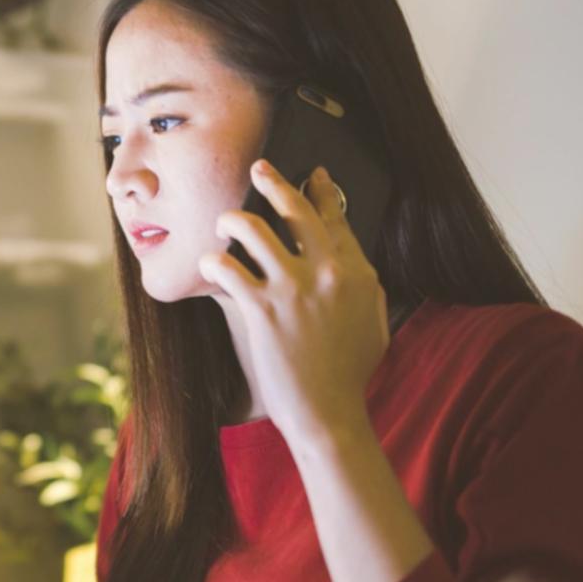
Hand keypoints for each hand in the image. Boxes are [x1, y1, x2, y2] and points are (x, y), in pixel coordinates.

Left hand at [199, 160, 388, 445]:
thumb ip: (364, 288)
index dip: (320, 191)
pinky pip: (229, 267)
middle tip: (258, 168)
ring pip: (254, 230)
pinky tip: (209, 262)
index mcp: (358, 274)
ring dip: (233, 220)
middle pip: (297, 211)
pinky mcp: (263, 309)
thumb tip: (354, 262)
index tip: (311, 174)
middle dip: (274, 183)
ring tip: (222, 222)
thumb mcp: (373, 323)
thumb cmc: (349, 375)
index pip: (335, 219)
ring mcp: (294, 289)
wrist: (329, 413)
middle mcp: (327, 273)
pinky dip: (214, 261)